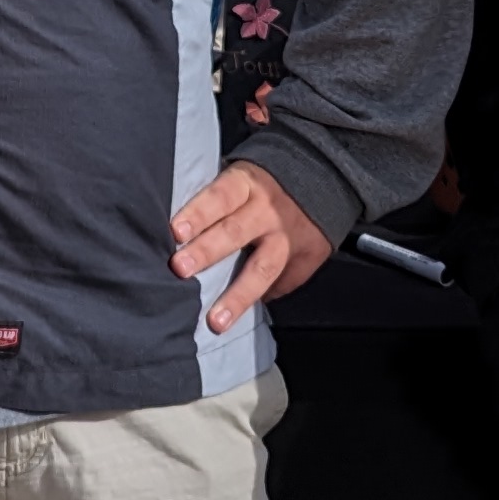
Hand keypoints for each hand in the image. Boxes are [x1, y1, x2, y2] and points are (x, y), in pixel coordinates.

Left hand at [170, 162, 331, 334]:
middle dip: (206, 252)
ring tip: (216, 321)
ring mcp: (289, 236)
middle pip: (235, 232)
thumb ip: (217, 202)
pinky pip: (283, 283)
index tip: (176, 232)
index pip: (219, 197)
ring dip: (236, 296)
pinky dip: (261, 301)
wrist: (323, 178)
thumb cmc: (262, 186)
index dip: (198, 214)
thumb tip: (179, 236)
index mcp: (247, 184)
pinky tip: (241, 319)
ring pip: (262, 268)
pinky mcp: (307, 257)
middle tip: (180, 269)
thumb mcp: (242, 179)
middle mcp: (268, 210)